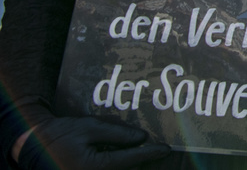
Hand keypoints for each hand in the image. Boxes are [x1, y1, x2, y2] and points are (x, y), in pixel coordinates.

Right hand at [17, 116, 169, 169]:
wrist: (34, 145)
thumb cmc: (61, 134)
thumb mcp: (89, 127)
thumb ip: (117, 133)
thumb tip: (141, 137)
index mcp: (93, 166)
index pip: (129, 159)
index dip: (150, 153)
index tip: (166, 149)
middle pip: (127, 169)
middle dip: (143, 160)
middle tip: (161, 151)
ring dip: (132, 163)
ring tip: (148, 152)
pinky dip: (120, 164)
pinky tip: (128, 154)